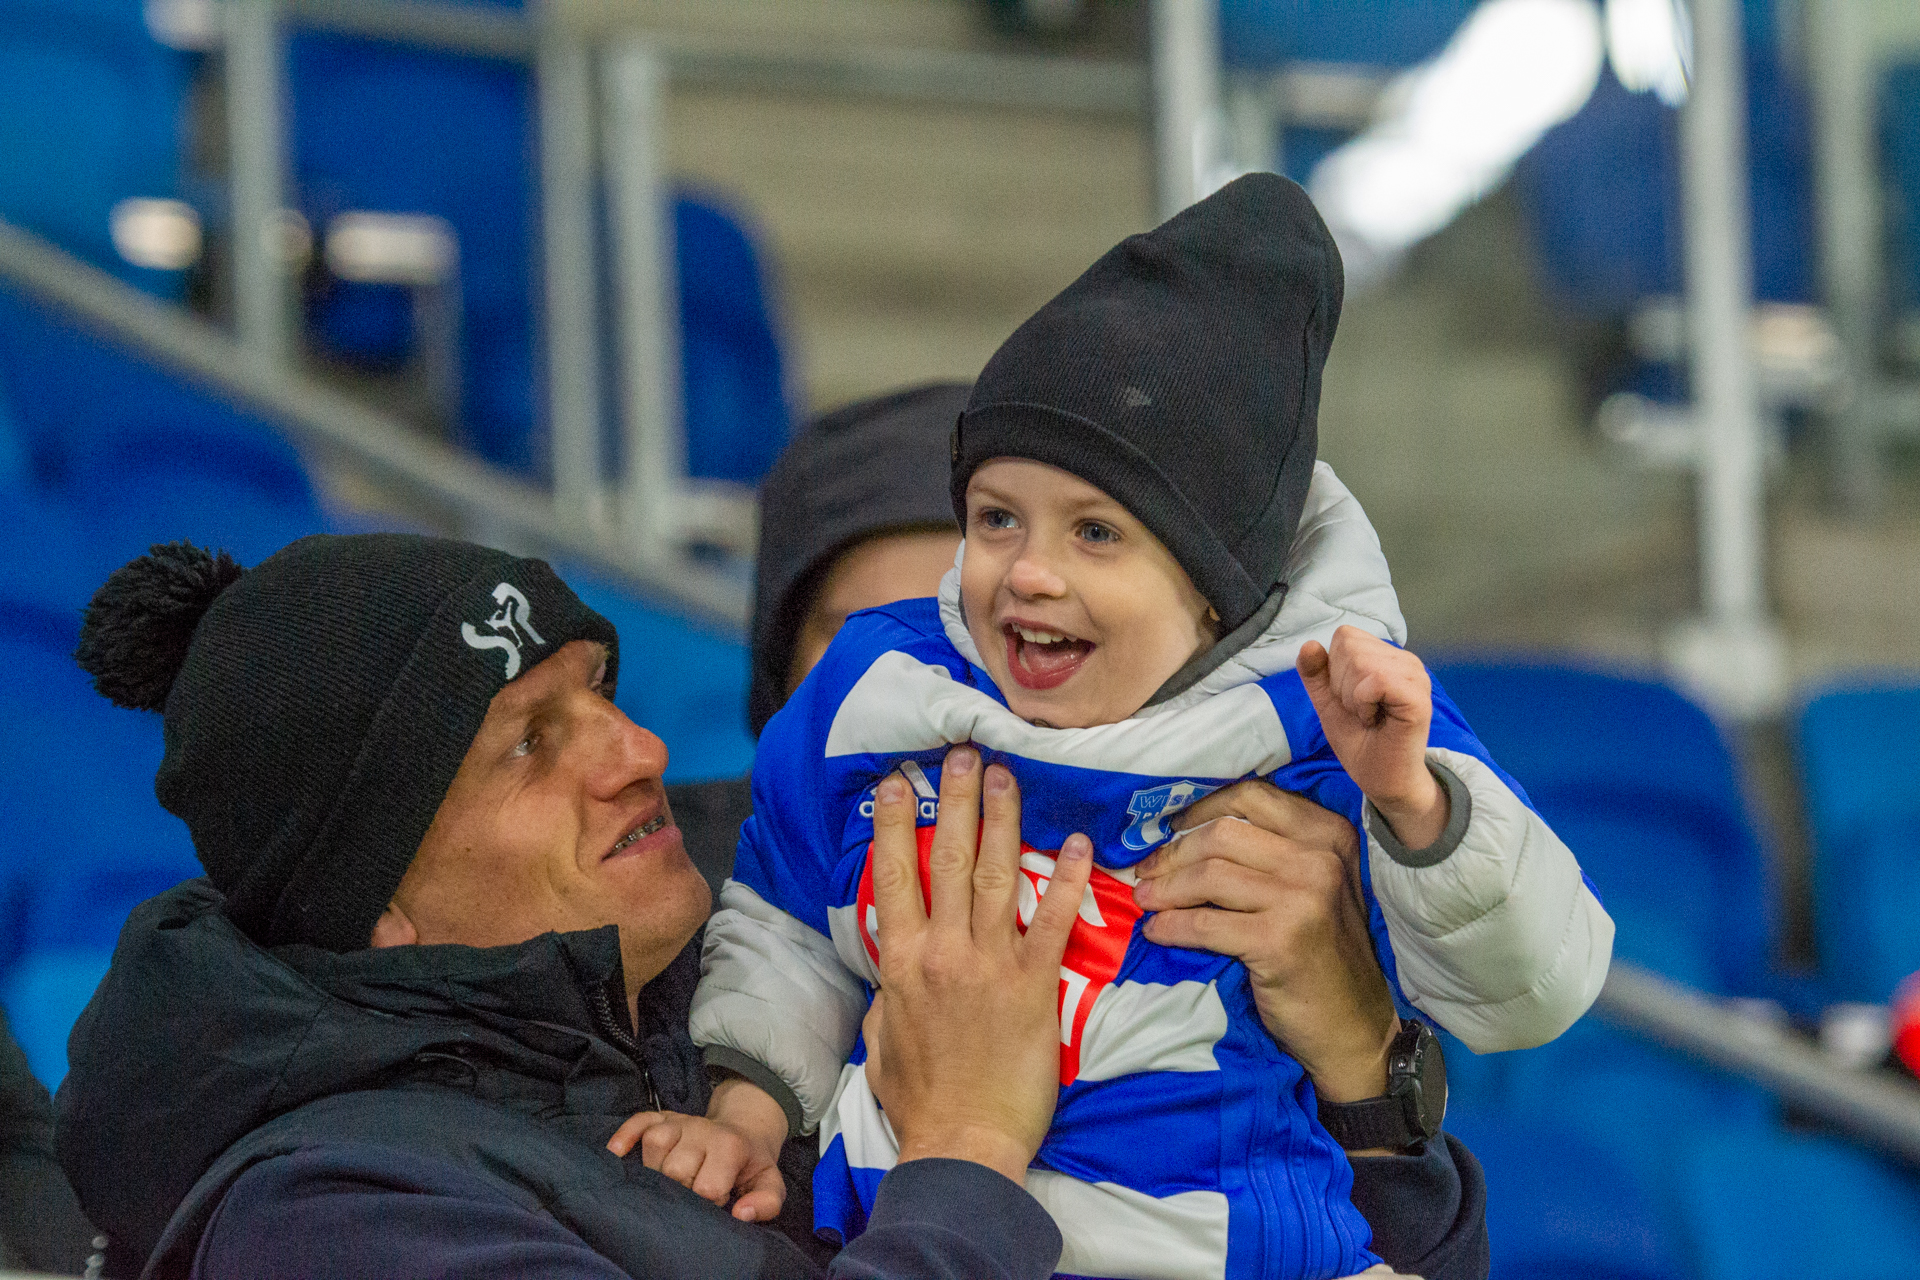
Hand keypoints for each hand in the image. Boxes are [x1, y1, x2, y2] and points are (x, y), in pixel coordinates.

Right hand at [607, 1078, 786, 1221]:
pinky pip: (639, 1120)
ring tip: (666, 1181)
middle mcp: (702, 1129)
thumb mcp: (770, 1182)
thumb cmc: (750, 1164)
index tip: (717, 1201)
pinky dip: (626, 1135)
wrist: (743, 1130)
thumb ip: (766, 1201)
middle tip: (692, 1191)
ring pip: (654, 1142)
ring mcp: (680, 1122)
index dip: (710, 1202)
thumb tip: (741, 1214)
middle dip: (681, 1189)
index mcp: (730, 1145)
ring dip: (654, 1168)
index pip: (707, 1186)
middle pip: (675, 1168)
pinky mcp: (663, 1117)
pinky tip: (617, 1152)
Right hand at [863, 744, 1092, 1185]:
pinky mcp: (1036, 986)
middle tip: (964, 752)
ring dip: (1005, 819)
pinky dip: (1068, 880)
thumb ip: (889, 994)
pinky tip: (1078, 842)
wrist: (963, 1144)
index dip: (895, 822)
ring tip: (1008, 775)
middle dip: (956, 799)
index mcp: (901, 962)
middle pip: (950, 858)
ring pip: (1000, 875)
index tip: (898, 780)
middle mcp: (943, 951)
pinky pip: (1055, 921)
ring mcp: (991, 965)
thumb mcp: (881, 1039)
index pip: (895, 874)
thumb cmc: (919, 1100)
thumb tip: (894, 969)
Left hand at [1133, 780, 1399, 1121]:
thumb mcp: (1313, 886)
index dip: (1199, 809)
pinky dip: (1171, 926)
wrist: (1354, 1027)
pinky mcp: (1279, 941)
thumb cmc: (1323, 954)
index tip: (1167, 829)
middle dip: (1173, 852)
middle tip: (1145, 872)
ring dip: (1165, 888)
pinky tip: (1157, 932)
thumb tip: (1188, 827)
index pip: (1250, 796)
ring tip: (1144, 900)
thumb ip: (1271, 850)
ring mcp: (1304, 898)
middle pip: (1222, 833)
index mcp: (1329, 834)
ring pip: (1208, 875)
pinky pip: (1204, 923)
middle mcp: (1321, 858)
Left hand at [1298, 626, 1446, 848]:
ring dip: (1352, 696)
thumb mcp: (1328, 703)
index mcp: (1385, 657)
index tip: (1350, 700)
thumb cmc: (1361, 742)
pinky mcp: (1417, 696)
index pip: (1345, 635)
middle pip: (1349, 645)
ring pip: (1360, 660)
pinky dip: (1363, 703)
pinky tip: (1375, 719)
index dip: (1334, 669)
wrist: (1382, 780)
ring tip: (1369, 716)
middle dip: (1341, 683)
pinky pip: (1376, 680)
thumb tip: (1308, 644)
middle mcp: (1404, 660)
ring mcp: (1415, 676)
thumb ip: (1316, 673)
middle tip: (1360, 710)